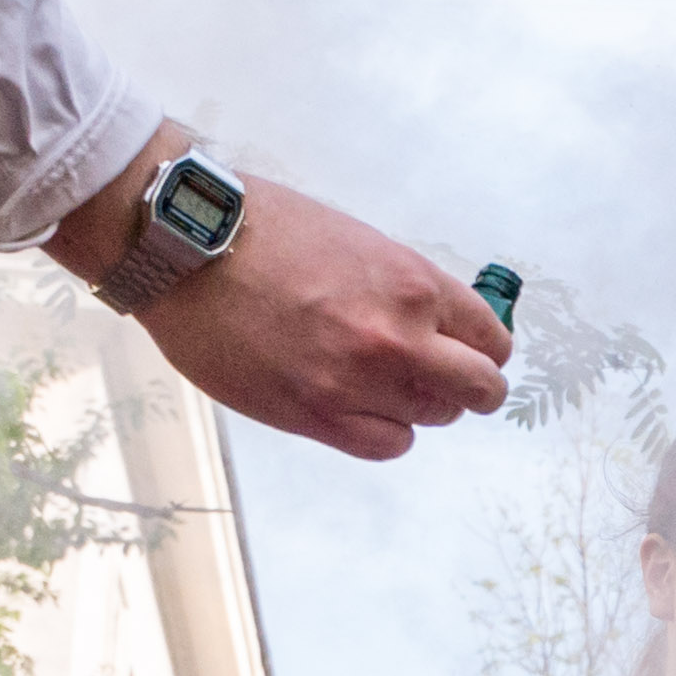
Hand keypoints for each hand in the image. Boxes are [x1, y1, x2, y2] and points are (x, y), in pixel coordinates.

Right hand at [57, 136, 511, 459]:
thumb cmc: (263, 230)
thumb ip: (404, 289)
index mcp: (412, 284)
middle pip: (480, 389)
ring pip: (432, 419)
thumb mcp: (358, 243)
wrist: (185, 245)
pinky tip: (361, 408)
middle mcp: (396, 338)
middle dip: (472, 388)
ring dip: (419, 407)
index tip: (467, 351)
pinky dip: (386, 432)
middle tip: (449, 383)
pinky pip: (387, 445)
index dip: (482, 349)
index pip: (490, 337)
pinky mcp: (315, 415)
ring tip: (383, 386)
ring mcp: (357, 382)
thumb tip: (436, 324)